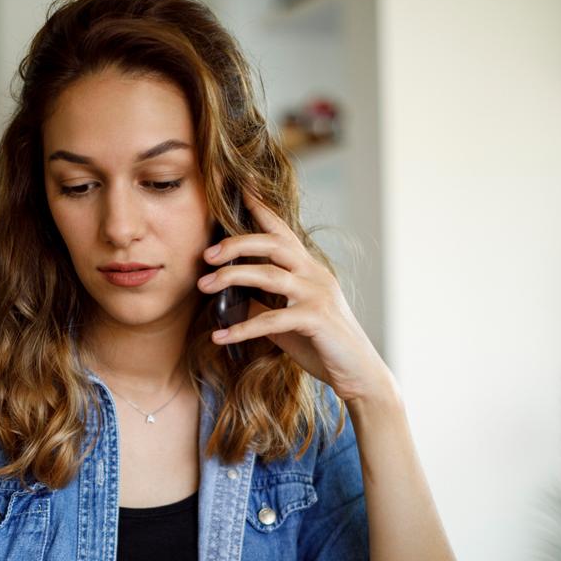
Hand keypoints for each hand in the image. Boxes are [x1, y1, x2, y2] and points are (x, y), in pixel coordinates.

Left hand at [198, 190, 393, 403]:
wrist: (358, 373)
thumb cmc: (321, 345)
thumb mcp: (287, 320)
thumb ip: (264, 304)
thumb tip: (232, 298)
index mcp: (308, 269)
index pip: (282, 231)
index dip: (261, 208)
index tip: (239, 186)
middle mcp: (315, 274)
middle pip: (273, 244)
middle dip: (236, 244)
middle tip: (206, 255)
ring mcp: (318, 295)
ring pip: (269, 275)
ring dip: (231, 278)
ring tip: (203, 287)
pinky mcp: (317, 319)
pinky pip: (272, 319)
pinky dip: (243, 328)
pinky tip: (219, 337)